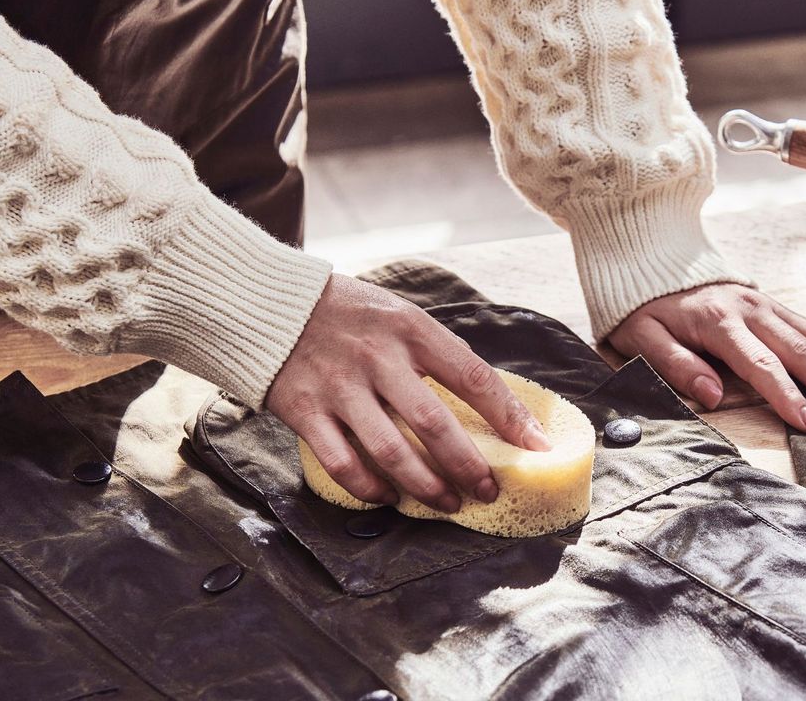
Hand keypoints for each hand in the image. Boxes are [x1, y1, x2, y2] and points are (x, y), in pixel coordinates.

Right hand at [266, 274, 550, 510]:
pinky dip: (369, 488)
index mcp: (412, 329)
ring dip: (426, 486)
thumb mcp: (401, 316)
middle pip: (434, 424)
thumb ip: (439, 355)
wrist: (270, 301)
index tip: (535, 446)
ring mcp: (339, 386)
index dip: (509, 416)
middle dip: (468, 466)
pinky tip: (388, 497)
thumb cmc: (351, 313)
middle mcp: (378, 357)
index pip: (473, 376)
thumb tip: (496, 402)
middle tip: (488, 491)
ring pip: (391, 451)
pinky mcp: (303, 410)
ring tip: (447, 503)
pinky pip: (342, 463)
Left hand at [608, 283, 805, 431]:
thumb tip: (712, 395)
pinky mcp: (770, 303)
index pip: (761, 365)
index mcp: (719, 322)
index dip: (788, 396)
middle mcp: (750, 309)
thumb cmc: (644, 308)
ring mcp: (764, 303)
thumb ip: (675, 366)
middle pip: (800, 351)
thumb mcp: (642, 337)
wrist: (652, 258)